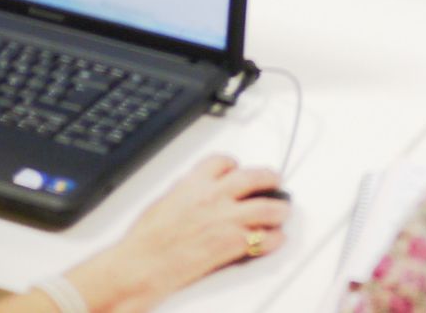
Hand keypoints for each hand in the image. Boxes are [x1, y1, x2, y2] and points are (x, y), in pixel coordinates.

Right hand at [66, 155, 289, 307]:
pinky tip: (273, 240)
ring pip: (267, 208)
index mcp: (194, 182)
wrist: (143, 264)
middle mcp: (214, 196)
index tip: (238, 170)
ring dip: (279, 210)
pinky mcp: (232, 243)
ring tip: (282, 212)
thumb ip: (186, 194)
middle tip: (275, 183)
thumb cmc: (146, 239)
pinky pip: (264, 239)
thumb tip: (194, 196)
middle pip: (254, 178)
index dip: (235, 166)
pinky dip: (273, 240)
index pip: (223, 162)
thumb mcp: (164, 202)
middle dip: (269, 179)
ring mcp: (226, 219)